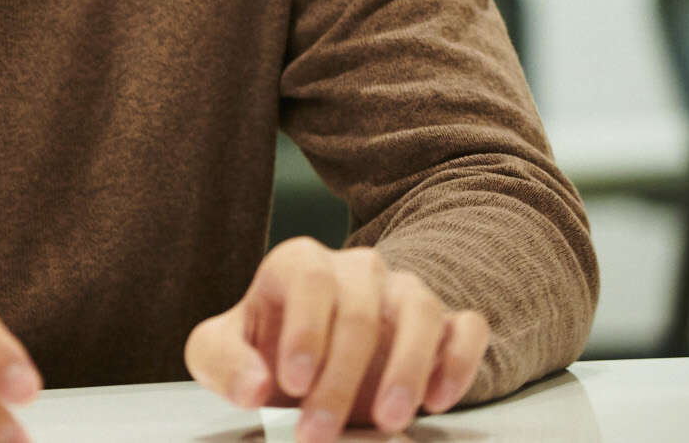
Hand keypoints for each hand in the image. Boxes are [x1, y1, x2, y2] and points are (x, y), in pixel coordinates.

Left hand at [184, 237, 490, 442]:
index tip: (291, 382)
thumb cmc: (264, 352)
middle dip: (341, 378)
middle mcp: (356, 269)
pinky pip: (467, 328)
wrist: (311, 362)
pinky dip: (459, 361)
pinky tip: (438, 400)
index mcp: (300, 264)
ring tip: (387, 420)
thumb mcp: (220, 353)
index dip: (303, 329)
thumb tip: (253, 386)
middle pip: (359, 309)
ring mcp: (404, 293)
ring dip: (407, 369)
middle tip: (320, 432)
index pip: (309, 277)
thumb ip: (222, 363)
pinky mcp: (444, 324)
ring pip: (420, 311)